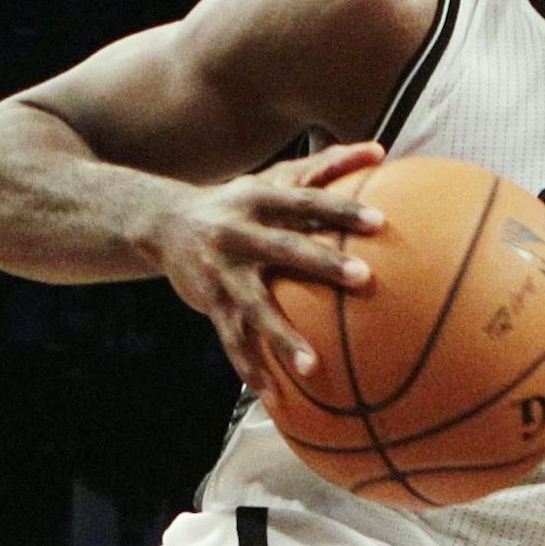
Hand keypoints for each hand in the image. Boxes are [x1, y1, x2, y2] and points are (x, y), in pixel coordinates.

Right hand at [145, 140, 386, 407]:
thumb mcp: (275, 178)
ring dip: (281, 336)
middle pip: (284, 248)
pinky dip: (252, 369)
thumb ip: (328, 166)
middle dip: (322, 263)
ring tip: (312, 366)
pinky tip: (275, 397)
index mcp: (259, 199)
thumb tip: (381, 148)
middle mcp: (237, 233)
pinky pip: (232, 340)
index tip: (380, 221)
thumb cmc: (241, 201)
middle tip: (364, 278)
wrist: (163, 223)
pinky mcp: (210, 303)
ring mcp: (221, 272)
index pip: (306, 200)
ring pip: (253, 307)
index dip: (341, 208)